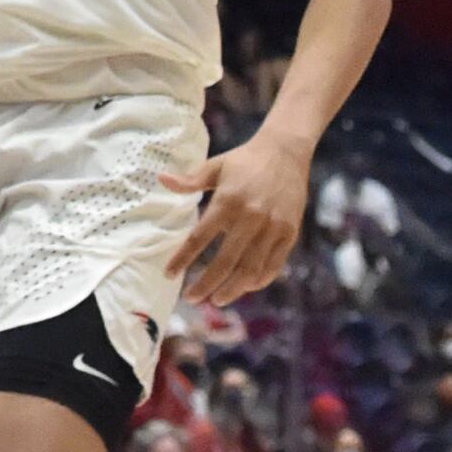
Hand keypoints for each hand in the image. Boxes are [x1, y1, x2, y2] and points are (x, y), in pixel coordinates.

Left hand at [163, 133, 309, 306]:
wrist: (286, 151)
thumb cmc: (244, 160)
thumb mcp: (215, 166)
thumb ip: (189, 180)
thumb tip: (161, 180)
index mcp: (228, 201)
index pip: (199, 237)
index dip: (183, 258)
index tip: (169, 274)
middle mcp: (251, 217)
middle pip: (226, 261)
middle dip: (207, 284)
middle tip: (192, 298)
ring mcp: (273, 227)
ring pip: (251, 268)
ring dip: (233, 289)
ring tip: (217, 300)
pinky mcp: (290, 233)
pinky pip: (274, 264)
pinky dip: (259, 280)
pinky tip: (245, 287)